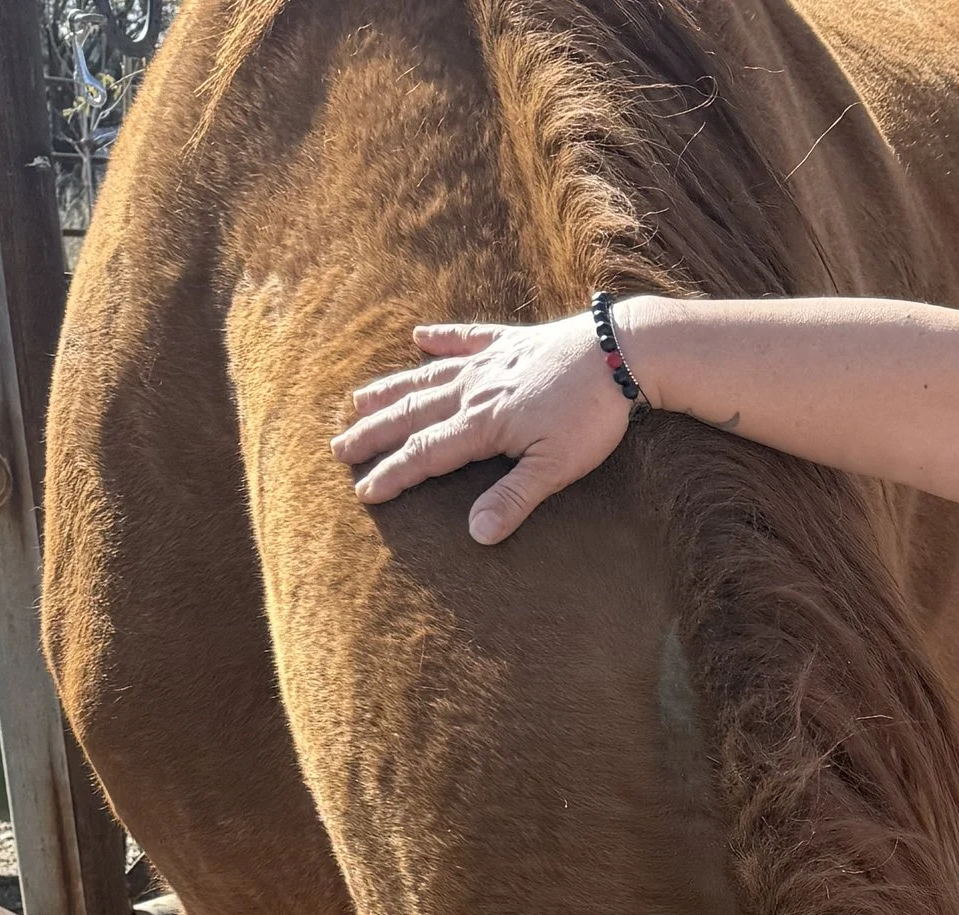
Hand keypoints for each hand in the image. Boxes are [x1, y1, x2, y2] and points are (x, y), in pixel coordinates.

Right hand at [332, 316, 630, 544]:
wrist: (620, 354)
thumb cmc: (591, 417)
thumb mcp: (556, 467)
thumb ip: (514, 498)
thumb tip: (477, 534)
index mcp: (482, 424)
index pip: (425, 455)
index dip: (392, 474)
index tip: (363, 491)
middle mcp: (474, 389)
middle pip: (412, 414)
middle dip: (373, 433)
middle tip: (338, 447)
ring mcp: (489, 362)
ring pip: (427, 377)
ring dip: (390, 391)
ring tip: (358, 401)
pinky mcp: (510, 342)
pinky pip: (465, 338)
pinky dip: (440, 338)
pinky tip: (419, 337)